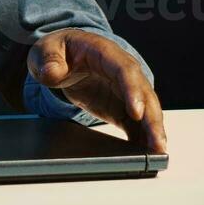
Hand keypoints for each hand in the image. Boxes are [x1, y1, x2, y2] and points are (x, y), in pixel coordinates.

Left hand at [28, 29, 167, 153]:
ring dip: (154, 132)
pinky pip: (137, 123)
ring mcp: (125, 90)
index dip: (133, 91)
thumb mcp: (46, 50)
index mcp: (106, 53)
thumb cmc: (59, 50)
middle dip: (152, 119)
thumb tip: (53, 72)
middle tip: (157, 143)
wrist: (63, 56)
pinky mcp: (122, 107)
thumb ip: (48, 60)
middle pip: (144, 94)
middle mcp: (123, 71)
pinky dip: (143, 138)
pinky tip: (147, 155)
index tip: (136, 112)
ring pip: (146, 110)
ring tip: (158, 154)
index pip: (124, 71)